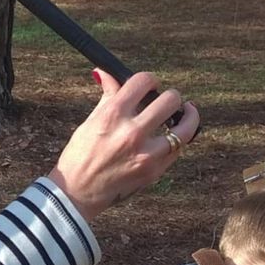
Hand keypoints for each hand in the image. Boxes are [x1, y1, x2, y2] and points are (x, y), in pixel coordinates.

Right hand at [49, 70, 200, 221]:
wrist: (77, 192)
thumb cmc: (80, 154)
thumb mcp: (91, 120)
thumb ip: (108, 95)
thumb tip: (105, 72)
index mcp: (113, 115)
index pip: (143, 81)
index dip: (149, 80)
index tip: (150, 85)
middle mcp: (131, 132)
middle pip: (170, 100)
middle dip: (171, 96)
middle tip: (167, 101)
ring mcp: (146, 154)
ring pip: (185, 128)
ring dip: (187, 117)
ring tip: (186, 113)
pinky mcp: (154, 171)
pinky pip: (177, 149)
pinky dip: (177, 140)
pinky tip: (172, 136)